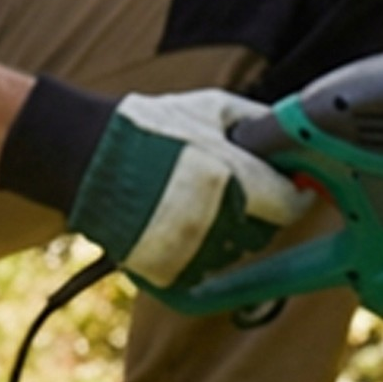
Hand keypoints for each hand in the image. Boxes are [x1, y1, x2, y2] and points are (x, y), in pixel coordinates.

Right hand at [67, 90, 311, 288]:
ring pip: (235, 254)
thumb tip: (296, 136)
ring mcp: (189, 250)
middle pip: (265, 232)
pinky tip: (179, 224)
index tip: (291, 189)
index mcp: (229, 176)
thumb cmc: (149, 128)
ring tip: (196, 202)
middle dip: (258, 213)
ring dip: (228, 234)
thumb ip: (260, 121)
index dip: (293, 196)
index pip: (289, 205)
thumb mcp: (210, 107)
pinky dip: (199, 254)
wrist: (86, 157)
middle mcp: (214, 218)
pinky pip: (204, 273)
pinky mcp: (167, 273)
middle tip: (233, 189)